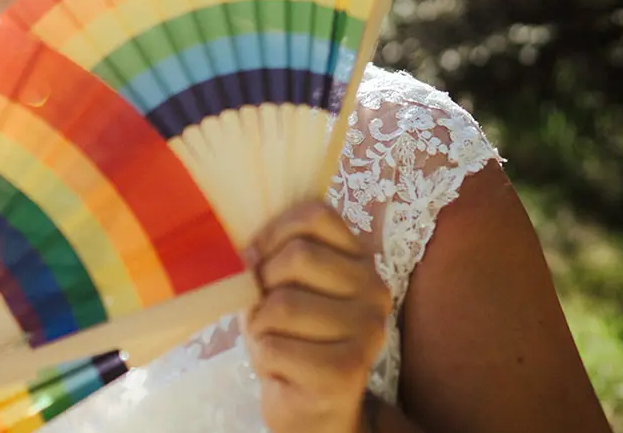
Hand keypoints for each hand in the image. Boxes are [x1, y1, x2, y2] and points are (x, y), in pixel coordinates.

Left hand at [241, 202, 390, 432]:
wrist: (310, 406)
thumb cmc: (290, 336)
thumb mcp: (280, 285)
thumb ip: (273, 255)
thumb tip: (248, 251)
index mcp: (360, 259)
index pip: (316, 215)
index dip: (273, 232)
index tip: (257, 257)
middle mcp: (374, 290)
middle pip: (299, 255)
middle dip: (264, 284)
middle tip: (266, 310)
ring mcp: (367, 330)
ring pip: (284, 304)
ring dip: (261, 326)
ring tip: (274, 340)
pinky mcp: (348, 369)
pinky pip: (277, 347)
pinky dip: (264, 358)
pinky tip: (281, 368)